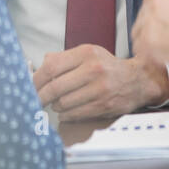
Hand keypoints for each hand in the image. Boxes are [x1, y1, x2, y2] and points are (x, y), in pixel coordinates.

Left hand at [33, 45, 168, 120]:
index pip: (52, 66)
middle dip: (41, 96)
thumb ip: (64, 58)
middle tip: (36, 100)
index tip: (29, 87)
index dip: (36, 79)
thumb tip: (41, 64)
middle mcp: (93, 69)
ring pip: (63, 103)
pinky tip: (67, 111)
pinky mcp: (103, 106)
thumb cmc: (109, 67)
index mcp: (86, 53)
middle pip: (55, 87)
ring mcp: (99, 89)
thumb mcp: (89, 53)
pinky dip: (66, 115)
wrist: (138, 81)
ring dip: (56, 106)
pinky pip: (74, 114)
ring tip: (58, 103)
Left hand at [130, 0, 168, 76]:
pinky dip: (149, 57)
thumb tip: (168, 20)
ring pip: (138, 34)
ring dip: (148, 45)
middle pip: (141, 18)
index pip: (149, 1)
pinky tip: (165, 59)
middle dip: (150, 32)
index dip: (154, 18)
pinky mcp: (148, 39)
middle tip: (165, 44)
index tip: (160, 27)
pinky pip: (139, 50)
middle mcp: (155, 1)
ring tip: (167, 52)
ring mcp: (149, 19)